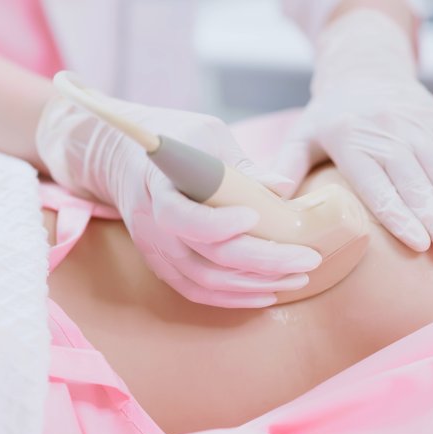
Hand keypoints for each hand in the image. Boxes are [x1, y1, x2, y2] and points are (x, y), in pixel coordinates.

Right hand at [36, 93, 321, 307]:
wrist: (124, 157)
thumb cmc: (175, 139)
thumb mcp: (207, 135)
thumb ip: (242, 164)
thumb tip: (284, 186)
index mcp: (159, 185)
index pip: (182, 216)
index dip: (217, 224)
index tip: (253, 217)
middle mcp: (152, 225)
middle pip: (207, 256)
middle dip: (264, 261)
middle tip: (308, 257)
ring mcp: (156, 250)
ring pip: (206, 281)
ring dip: (256, 285)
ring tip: (298, 276)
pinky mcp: (163, 264)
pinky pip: (198, 292)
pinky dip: (233, 298)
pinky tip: (267, 293)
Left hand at [274, 10, 432, 255]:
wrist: (364, 68)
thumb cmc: (330, 116)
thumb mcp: (301, 136)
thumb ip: (286, 165)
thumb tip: (269, 195)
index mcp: (350, 141)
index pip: (377, 186)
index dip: (399, 216)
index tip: (418, 242)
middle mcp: (385, 131)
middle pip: (415, 180)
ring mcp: (413, 122)